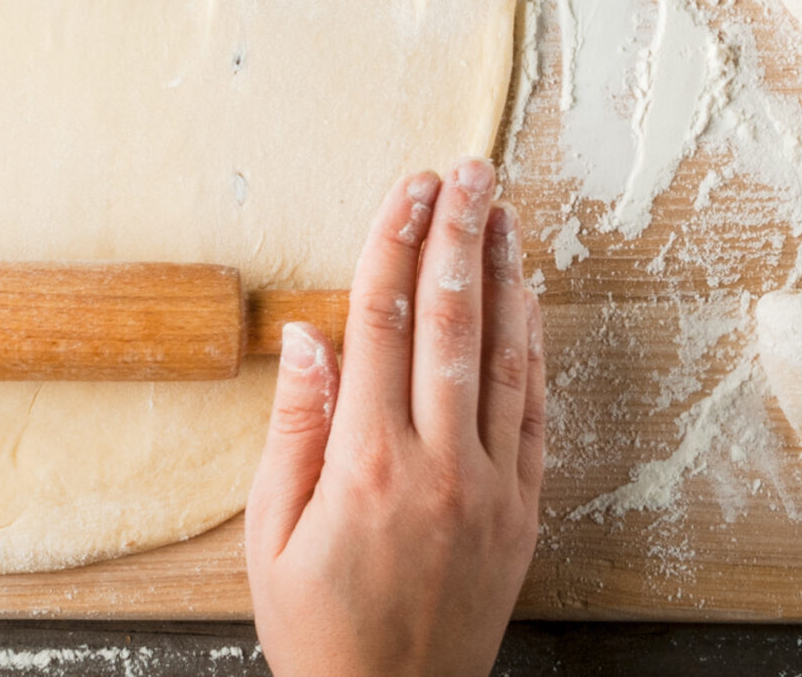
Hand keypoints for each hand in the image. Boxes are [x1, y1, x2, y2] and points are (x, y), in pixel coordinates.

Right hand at [246, 160, 544, 676]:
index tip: (406, 187)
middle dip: (458, 235)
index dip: (393, 243)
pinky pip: (533, 411)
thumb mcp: (269, 534)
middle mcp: (437, 466)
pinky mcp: (523, 512)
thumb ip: (292, 427)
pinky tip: (526, 301)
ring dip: (503, 275)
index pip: (382, 323)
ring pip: (502, 357)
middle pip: (450, 322)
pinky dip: (531, 348)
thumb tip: (309, 335)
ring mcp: (490, 489)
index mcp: (365, 465)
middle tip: (468, 171)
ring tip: (503, 212)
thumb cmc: (315, 631)